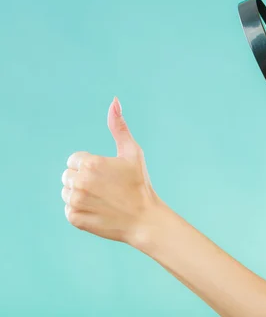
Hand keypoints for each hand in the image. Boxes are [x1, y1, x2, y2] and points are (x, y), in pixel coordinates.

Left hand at [61, 97, 159, 244]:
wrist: (144, 219)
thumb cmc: (139, 184)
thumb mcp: (132, 152)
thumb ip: (118, 127)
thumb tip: (114, 101)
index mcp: (91, 163)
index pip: (75, 160)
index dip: (91, 166)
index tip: (107, 175)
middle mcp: (80, 181)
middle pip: (68, 175)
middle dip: (84, 179)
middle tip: (106, 188)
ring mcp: (76, 201)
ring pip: (66, 192)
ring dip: (80, 195)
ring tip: (103, 200)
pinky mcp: (74, 218)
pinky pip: (69, 210)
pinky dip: (81, 211)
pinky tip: (99, 211)